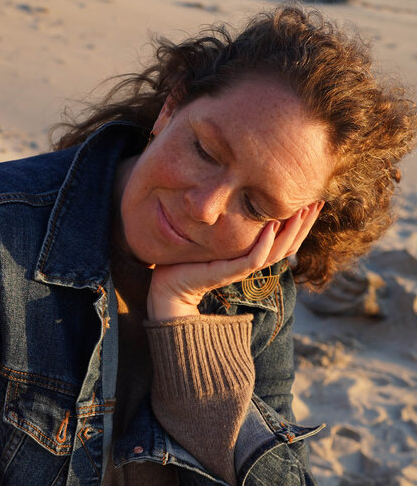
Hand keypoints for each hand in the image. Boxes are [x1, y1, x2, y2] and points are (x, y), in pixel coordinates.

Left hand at [147, 203, 321, 320]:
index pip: (284, 239)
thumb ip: (225, 223)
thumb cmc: (185, 261)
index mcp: (250, 255)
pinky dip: (264, 243)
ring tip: (303, 211)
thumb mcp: (211, 237)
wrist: (166, 287)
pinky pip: (253, 260)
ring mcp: (240, 269)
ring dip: (292, 231)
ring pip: (277, 252)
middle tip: (318, 203)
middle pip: (288, 245)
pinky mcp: (228, 273)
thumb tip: (231, 197)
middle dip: (305, 224)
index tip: (313, 201)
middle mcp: (250, 263)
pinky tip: (271, 226)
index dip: (301, 223)